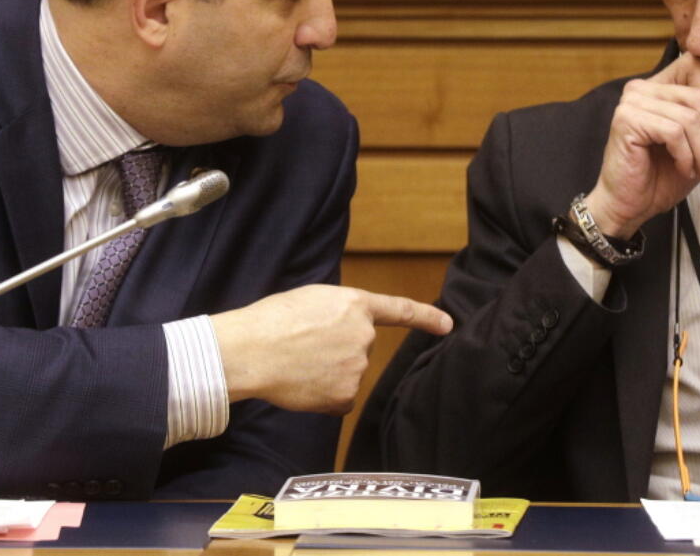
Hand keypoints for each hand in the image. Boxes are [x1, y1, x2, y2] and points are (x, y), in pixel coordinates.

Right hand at [209, 285, 451, 413]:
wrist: (251, 350)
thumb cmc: (271, 321)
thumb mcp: (312, 300)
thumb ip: (338, 314)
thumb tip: (341, 334)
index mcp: (355, 304)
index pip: (400, 310)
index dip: (426, 317)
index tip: (448, 324)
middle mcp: (364, 335)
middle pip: (359, 348)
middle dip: (336, 351)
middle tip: (303, 348)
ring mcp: (358, 367)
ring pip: (347, 374)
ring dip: (327, 374)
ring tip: (296, 363)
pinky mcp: (346, 395)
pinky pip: (339, 399)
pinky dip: (322, 397)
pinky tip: (302, 385)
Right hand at [584, 52, 699, 236]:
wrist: (629, 206)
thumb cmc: (658, 178)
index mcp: (660, 88)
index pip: (698, 70)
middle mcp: (642, 88)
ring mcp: (632, 102)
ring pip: (690, 118)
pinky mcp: (627, 120)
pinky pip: (673, 132)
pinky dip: (686, 156)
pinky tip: (683, 169)